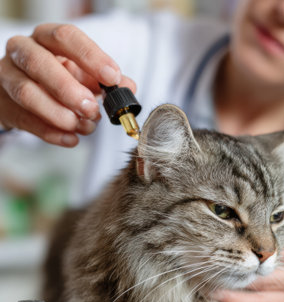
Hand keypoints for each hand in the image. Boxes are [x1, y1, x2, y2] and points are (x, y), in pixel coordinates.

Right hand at [0, 23, 136, 146]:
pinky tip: (71, 140)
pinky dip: (51, 133)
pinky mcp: (4, 106)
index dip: (90, 57)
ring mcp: (8, 78)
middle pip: (39, 63)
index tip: (113, 78)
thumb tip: (129, 87)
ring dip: (59, 114)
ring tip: (84, 127)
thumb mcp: (82, 75)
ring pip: (26, 93)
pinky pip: (25, 121)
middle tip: (92, 109)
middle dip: (69, 89)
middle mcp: (23, 52)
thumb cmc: (56, 79)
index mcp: (47, 39)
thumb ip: (104, 81)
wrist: (21, 94)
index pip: (66, 37)